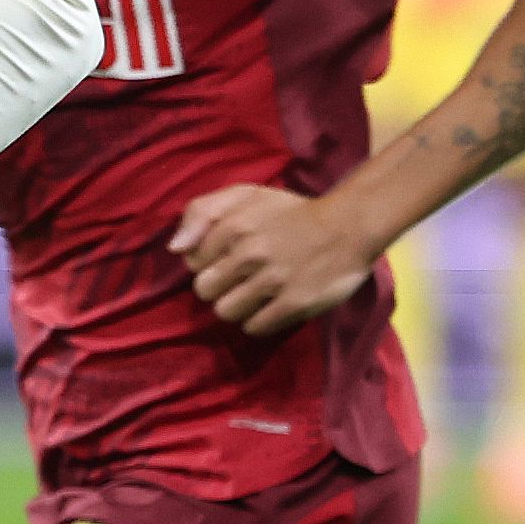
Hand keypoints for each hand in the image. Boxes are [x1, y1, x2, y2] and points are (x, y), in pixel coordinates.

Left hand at [169, 182, 380, 340]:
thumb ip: (202, 212)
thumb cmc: (290, 212)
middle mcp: (250, 253)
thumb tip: (175, 249)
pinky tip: (271, 306)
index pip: (192, 263)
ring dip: (237, 306)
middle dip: (218, 287)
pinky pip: (254, 327)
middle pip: (205, 291)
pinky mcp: (293, 304)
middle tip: (240, 279)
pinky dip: (258, 320)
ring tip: (255, 294)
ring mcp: (272, 281)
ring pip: (225, 312)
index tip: (226, 259)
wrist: (348, 228)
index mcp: (234, 225)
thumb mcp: (245, 196)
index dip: (206, 263)